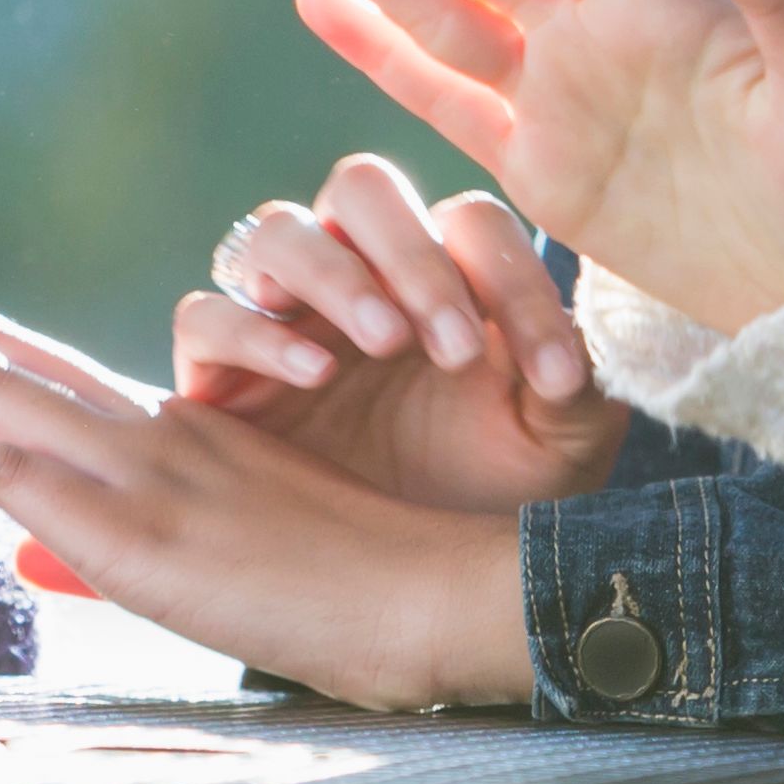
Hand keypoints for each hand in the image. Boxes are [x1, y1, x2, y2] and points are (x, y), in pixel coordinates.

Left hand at [0, 308, 527, 709]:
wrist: (431, 600)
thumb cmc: (349, 597)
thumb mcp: (220, 553)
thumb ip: (124, 536)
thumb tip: (29, 555)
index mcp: (171, 424)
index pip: (22, 360)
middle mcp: (149, 424)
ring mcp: (143, 466)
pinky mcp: (138, 521)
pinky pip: (2, 461)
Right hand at [175, 153, 630, 513]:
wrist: (411, 595)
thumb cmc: (492, 502)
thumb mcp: (560, 450)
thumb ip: (577, 381)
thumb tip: (568, 346)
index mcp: (449, 276)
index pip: (472, 224)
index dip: (512, 279)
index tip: (551, 376)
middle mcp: (361, 277)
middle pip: (361, 188)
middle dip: (411, 254)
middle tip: (451, 345)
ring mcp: (284, 317)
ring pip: (277, 232)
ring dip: (334, 274)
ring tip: (384, 341)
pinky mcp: (217, 374)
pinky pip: (206, 315)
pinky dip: (253, 330)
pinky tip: (313, 373)